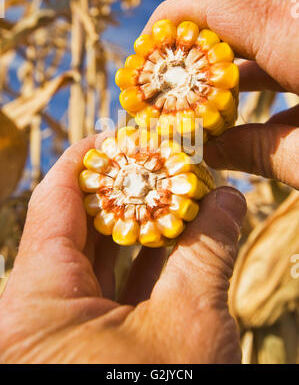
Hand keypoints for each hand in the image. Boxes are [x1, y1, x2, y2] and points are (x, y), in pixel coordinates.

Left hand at [0, 133, 245, 363]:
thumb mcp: (188, 329)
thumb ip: (208, 253)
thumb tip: (230, 196)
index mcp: (34, 300)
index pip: (58, 196)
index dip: (97, 154)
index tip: (135, 132)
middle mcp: (33, 307)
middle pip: (80, 219)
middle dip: (129, 186)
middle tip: (169, 157)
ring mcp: (56, 325)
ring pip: (99, 251)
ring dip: (142, 221)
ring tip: (181, 188)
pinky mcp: (80, 339)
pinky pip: (109, 283)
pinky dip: (144, 257)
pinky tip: (177, 233)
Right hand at [144, 0, 298, 188]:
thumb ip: (259, 153)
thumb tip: (208, 155)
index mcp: (297, 41)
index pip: (216, 6)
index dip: (168, 22)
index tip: (141, 56)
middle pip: (231, 18)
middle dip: (190, 51)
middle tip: (162, 88)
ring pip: (259, 35)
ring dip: (221, 67)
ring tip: (192, 103)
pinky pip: (283, 48)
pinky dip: (256, 73)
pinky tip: (242, 110)